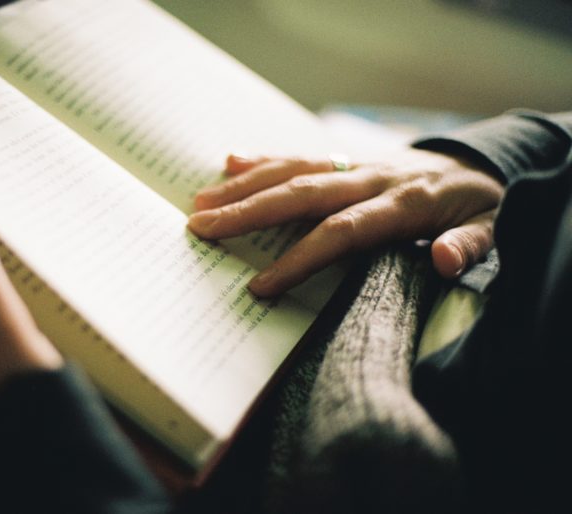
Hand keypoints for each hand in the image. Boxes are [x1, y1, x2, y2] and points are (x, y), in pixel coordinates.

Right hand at [188, 150, 503, 295]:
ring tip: (202, 202)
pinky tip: (232, 162)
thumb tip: (441, 259)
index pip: (342, 232)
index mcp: (404, 205)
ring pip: (294, 169)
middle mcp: (373, 178)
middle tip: (202, 228)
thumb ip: (470, 245)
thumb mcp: (494, 228)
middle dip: (250, 211)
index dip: (299, 258)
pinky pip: (302, 154)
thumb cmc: (482, 207)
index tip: (259, 285)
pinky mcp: (349, 158)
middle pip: (303, 193)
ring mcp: (357, 164)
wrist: (482, 164)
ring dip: (245, 185)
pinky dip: (266, 157)